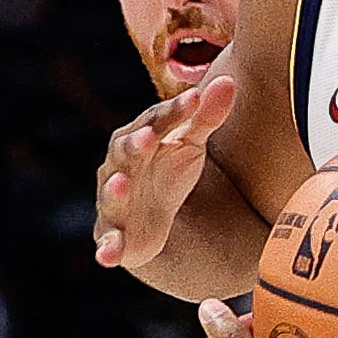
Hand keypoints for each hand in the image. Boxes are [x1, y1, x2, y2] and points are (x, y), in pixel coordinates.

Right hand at [92, 74, 240, 272]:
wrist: (150, 219)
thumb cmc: (168, 171)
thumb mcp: (190, 145)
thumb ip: (206, 116)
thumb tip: (229, 81)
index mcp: (140, 139)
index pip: (156, 121)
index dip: (174, 112)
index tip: (195, 99)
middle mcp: (121, 167)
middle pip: (126, 153)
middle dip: (135, 145)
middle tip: (147, 137)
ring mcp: (115, 202)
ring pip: (112, 194)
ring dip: (115, 190)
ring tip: (120, 184)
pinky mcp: (115, 236)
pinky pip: (109, 242)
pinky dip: (108, 248)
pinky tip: (108, 256)